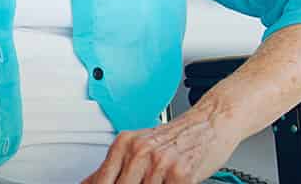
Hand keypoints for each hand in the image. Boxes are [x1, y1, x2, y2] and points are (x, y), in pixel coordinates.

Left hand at [80, 113, 242, 183]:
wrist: (211, 121)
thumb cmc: (178, 135)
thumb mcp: (141, 145)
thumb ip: (115, 165)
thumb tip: (89, 183)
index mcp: (125, 143)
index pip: (102, 180)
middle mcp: (140, 151)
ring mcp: (160, 162)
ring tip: (158, 181)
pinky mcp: (181, 173)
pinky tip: (169, 183)